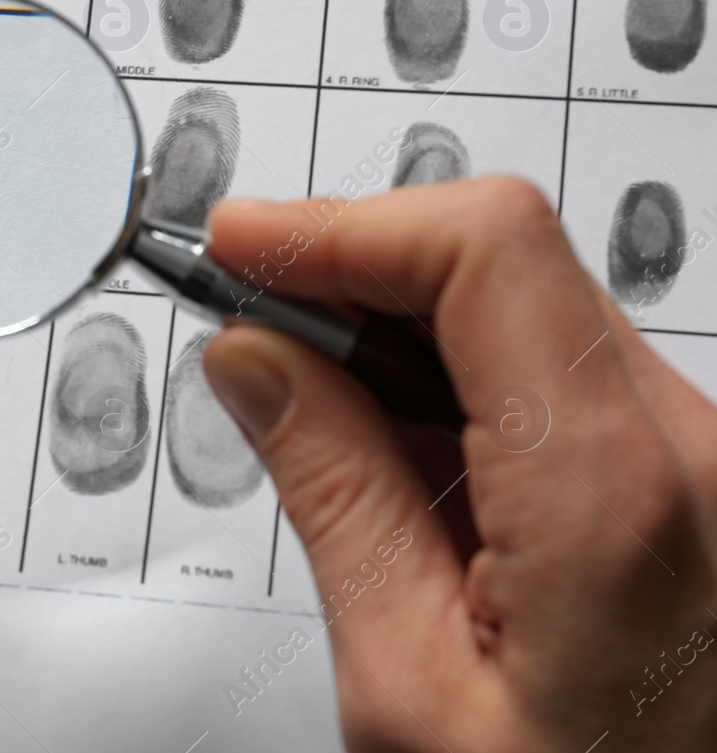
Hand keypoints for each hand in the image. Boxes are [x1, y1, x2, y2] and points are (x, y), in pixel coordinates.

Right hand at [204, 178, 716, 750]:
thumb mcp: (407, 685)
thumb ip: (333, 494)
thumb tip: (258, 357)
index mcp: (614, 495)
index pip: (483, 249)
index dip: (343, 227)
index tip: (242, 247)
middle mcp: (693, 452)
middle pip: (502, 261)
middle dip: (355, 271)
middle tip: (245, 322)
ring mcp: (704, 460)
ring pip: (527, 305)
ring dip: (399, 327)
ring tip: (308, 402)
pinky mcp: (692, 477)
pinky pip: (557, 368)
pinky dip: (457, 376)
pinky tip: (394, 446)